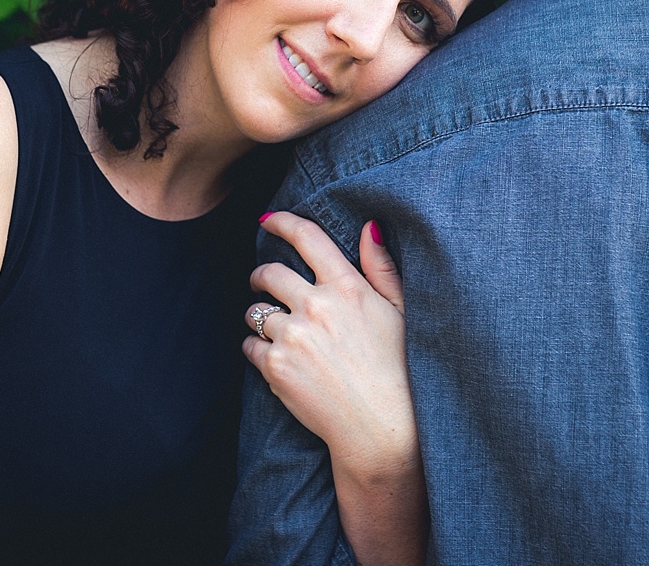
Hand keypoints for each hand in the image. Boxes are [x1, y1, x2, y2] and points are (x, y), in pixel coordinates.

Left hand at [246, 214, 416, 477]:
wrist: (380, 426)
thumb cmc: (398, 368)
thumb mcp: (399, 312)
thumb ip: (380, 267)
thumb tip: (368, 227)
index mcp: (348, 287)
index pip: (306, 237)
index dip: (282, 222)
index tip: (269, 221)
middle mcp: (316, 306)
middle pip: (269, 272)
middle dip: (261, 275)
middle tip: (263, 283)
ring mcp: (292, 335)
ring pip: (255, 311)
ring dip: (260, 317)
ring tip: (276, 331)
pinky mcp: (274, 366)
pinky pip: (249, 345)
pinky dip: (257, 349)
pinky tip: (278, 359)